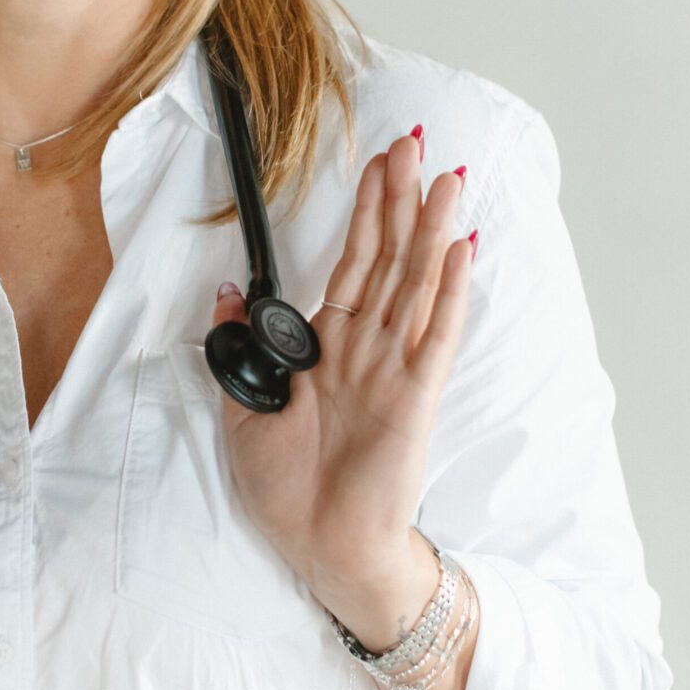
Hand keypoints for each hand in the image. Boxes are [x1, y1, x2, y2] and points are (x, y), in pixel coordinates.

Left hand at [211, 126, 475, 608]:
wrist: (323, 547)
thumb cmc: (290, 490)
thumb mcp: (244, 407)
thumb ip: (238, 346)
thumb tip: (227, 292)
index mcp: (331, 348)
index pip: (355, 262)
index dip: (365, 211)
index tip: (376, 164)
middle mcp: (368, 348)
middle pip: (391, 256)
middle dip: (402, 197)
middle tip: (415, 142)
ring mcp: (396, 368)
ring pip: (417, 281)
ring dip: (431, 227)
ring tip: (448, 175)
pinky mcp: (415, 396)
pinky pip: (435, 333)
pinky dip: (449, 290)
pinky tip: (461, 250)